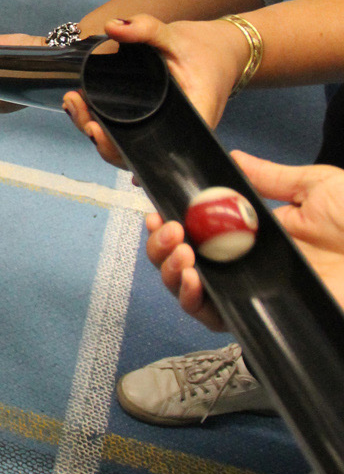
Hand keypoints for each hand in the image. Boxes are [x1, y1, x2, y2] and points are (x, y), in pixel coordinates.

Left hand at [62, 13, 247, 166]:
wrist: (219, 52)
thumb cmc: (203, 51)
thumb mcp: (176, 36)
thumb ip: (146, 29)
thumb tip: (113, 26)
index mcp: (190, 121)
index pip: (155, 150)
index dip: (122, 150)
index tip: (97, 130)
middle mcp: (174, 134)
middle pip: (132, 153)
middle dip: (99, 138)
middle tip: (76, 107)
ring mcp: (161, 131)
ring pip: (124, 145)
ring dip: (95, 130)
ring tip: (73, 103)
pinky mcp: (150, 123)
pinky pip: (124, 132)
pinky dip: (102, 122)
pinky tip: (82, 106)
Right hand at [146, 150, 343, 329]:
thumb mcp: (317, 188)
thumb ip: (270, 177)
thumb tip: (233, 156)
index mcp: (255, 232)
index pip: (199, 229)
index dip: (171, 220)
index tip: (158, 207)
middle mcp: (244, 264)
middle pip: (184, 261)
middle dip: (161, 245)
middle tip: (168, 229)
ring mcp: (249, 291)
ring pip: (190, 290)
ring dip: (170, 270)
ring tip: (179, 250)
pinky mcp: (260, 316)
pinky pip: (214, 317)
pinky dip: (194, 301)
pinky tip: (192, 279)